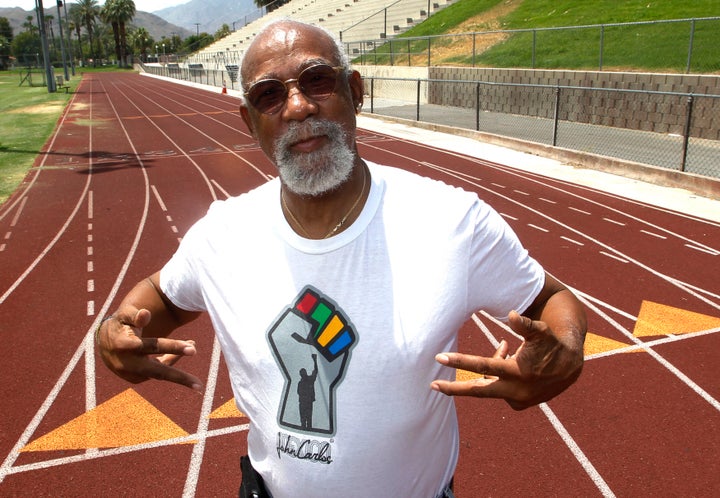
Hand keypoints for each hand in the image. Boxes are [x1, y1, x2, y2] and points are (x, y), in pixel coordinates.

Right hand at [96, 308, 203, 391]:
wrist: (104, 342)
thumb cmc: (120, 324)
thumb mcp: (124, 316)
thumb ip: (135, 315)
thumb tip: (146, 313)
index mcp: (125, 345)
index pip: (153, 346)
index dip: (173, 347)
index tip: (193, 348)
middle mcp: (127, 363)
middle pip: (157, 372)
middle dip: (179, 377)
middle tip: (198, 384)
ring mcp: (130, 374)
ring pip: (160, 371)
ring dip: (176, 360)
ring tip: (192, 344)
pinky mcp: (134, 379)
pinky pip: (156, 372)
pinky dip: (168, 363)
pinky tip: (176, 352)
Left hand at [431, 310, 582, 409]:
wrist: (572, 368)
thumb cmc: (552, 343)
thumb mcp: (541, 331)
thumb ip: (525, 324)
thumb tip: (511, 314)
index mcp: (518, 371)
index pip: (483, 366)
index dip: (460, 362)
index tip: (440, 359)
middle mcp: (516, 390)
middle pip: (478, 390)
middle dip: (454, 389)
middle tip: (432, 386)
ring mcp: (517, 399)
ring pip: (490, 384)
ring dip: (487, 370)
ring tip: (505, 347)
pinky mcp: (520, 404)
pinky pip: (500, 389)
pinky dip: (498, 376)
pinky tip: (509, 358)